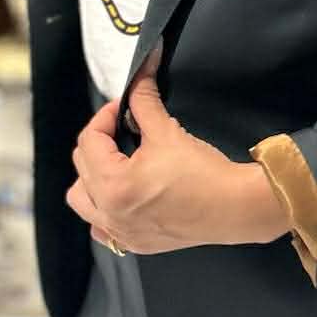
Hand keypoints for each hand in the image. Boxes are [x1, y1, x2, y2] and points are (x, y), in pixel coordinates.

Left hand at [65, 60, 289, 255]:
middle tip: (122, 129)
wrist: (234, 207)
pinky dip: (102, 211)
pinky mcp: (135, 243)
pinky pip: (101, 228)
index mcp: (113, 184)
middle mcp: (110, 213)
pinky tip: (120, 198)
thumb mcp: (168, 131)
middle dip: (99, 142)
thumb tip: (139, 74)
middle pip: (82, 166)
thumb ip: (143, 100)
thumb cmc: (204, 174)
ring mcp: (121, 232)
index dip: (105, 115)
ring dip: (91, 177)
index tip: (122, 107)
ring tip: (114, 163)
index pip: (90, 139)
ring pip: (81, 200)